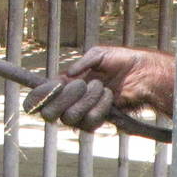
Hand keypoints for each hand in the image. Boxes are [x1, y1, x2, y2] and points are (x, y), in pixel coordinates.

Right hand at [25, 45, 176, 131]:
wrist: (142, 75)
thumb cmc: (121, 61)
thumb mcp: (98, 55)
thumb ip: (82, 63)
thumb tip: (67, 76)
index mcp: (66, 83)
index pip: (42, 96)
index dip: (36, 99)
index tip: (34, 100)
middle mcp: (70, 101)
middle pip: (50, 113)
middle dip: (63, 98)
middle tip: (80, 85)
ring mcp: (83, 113)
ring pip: (71, 118)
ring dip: (87, 100)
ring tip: (102, 86)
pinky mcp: (98, 121)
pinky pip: (90, 122)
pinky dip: (100, 107)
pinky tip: (110, 96)